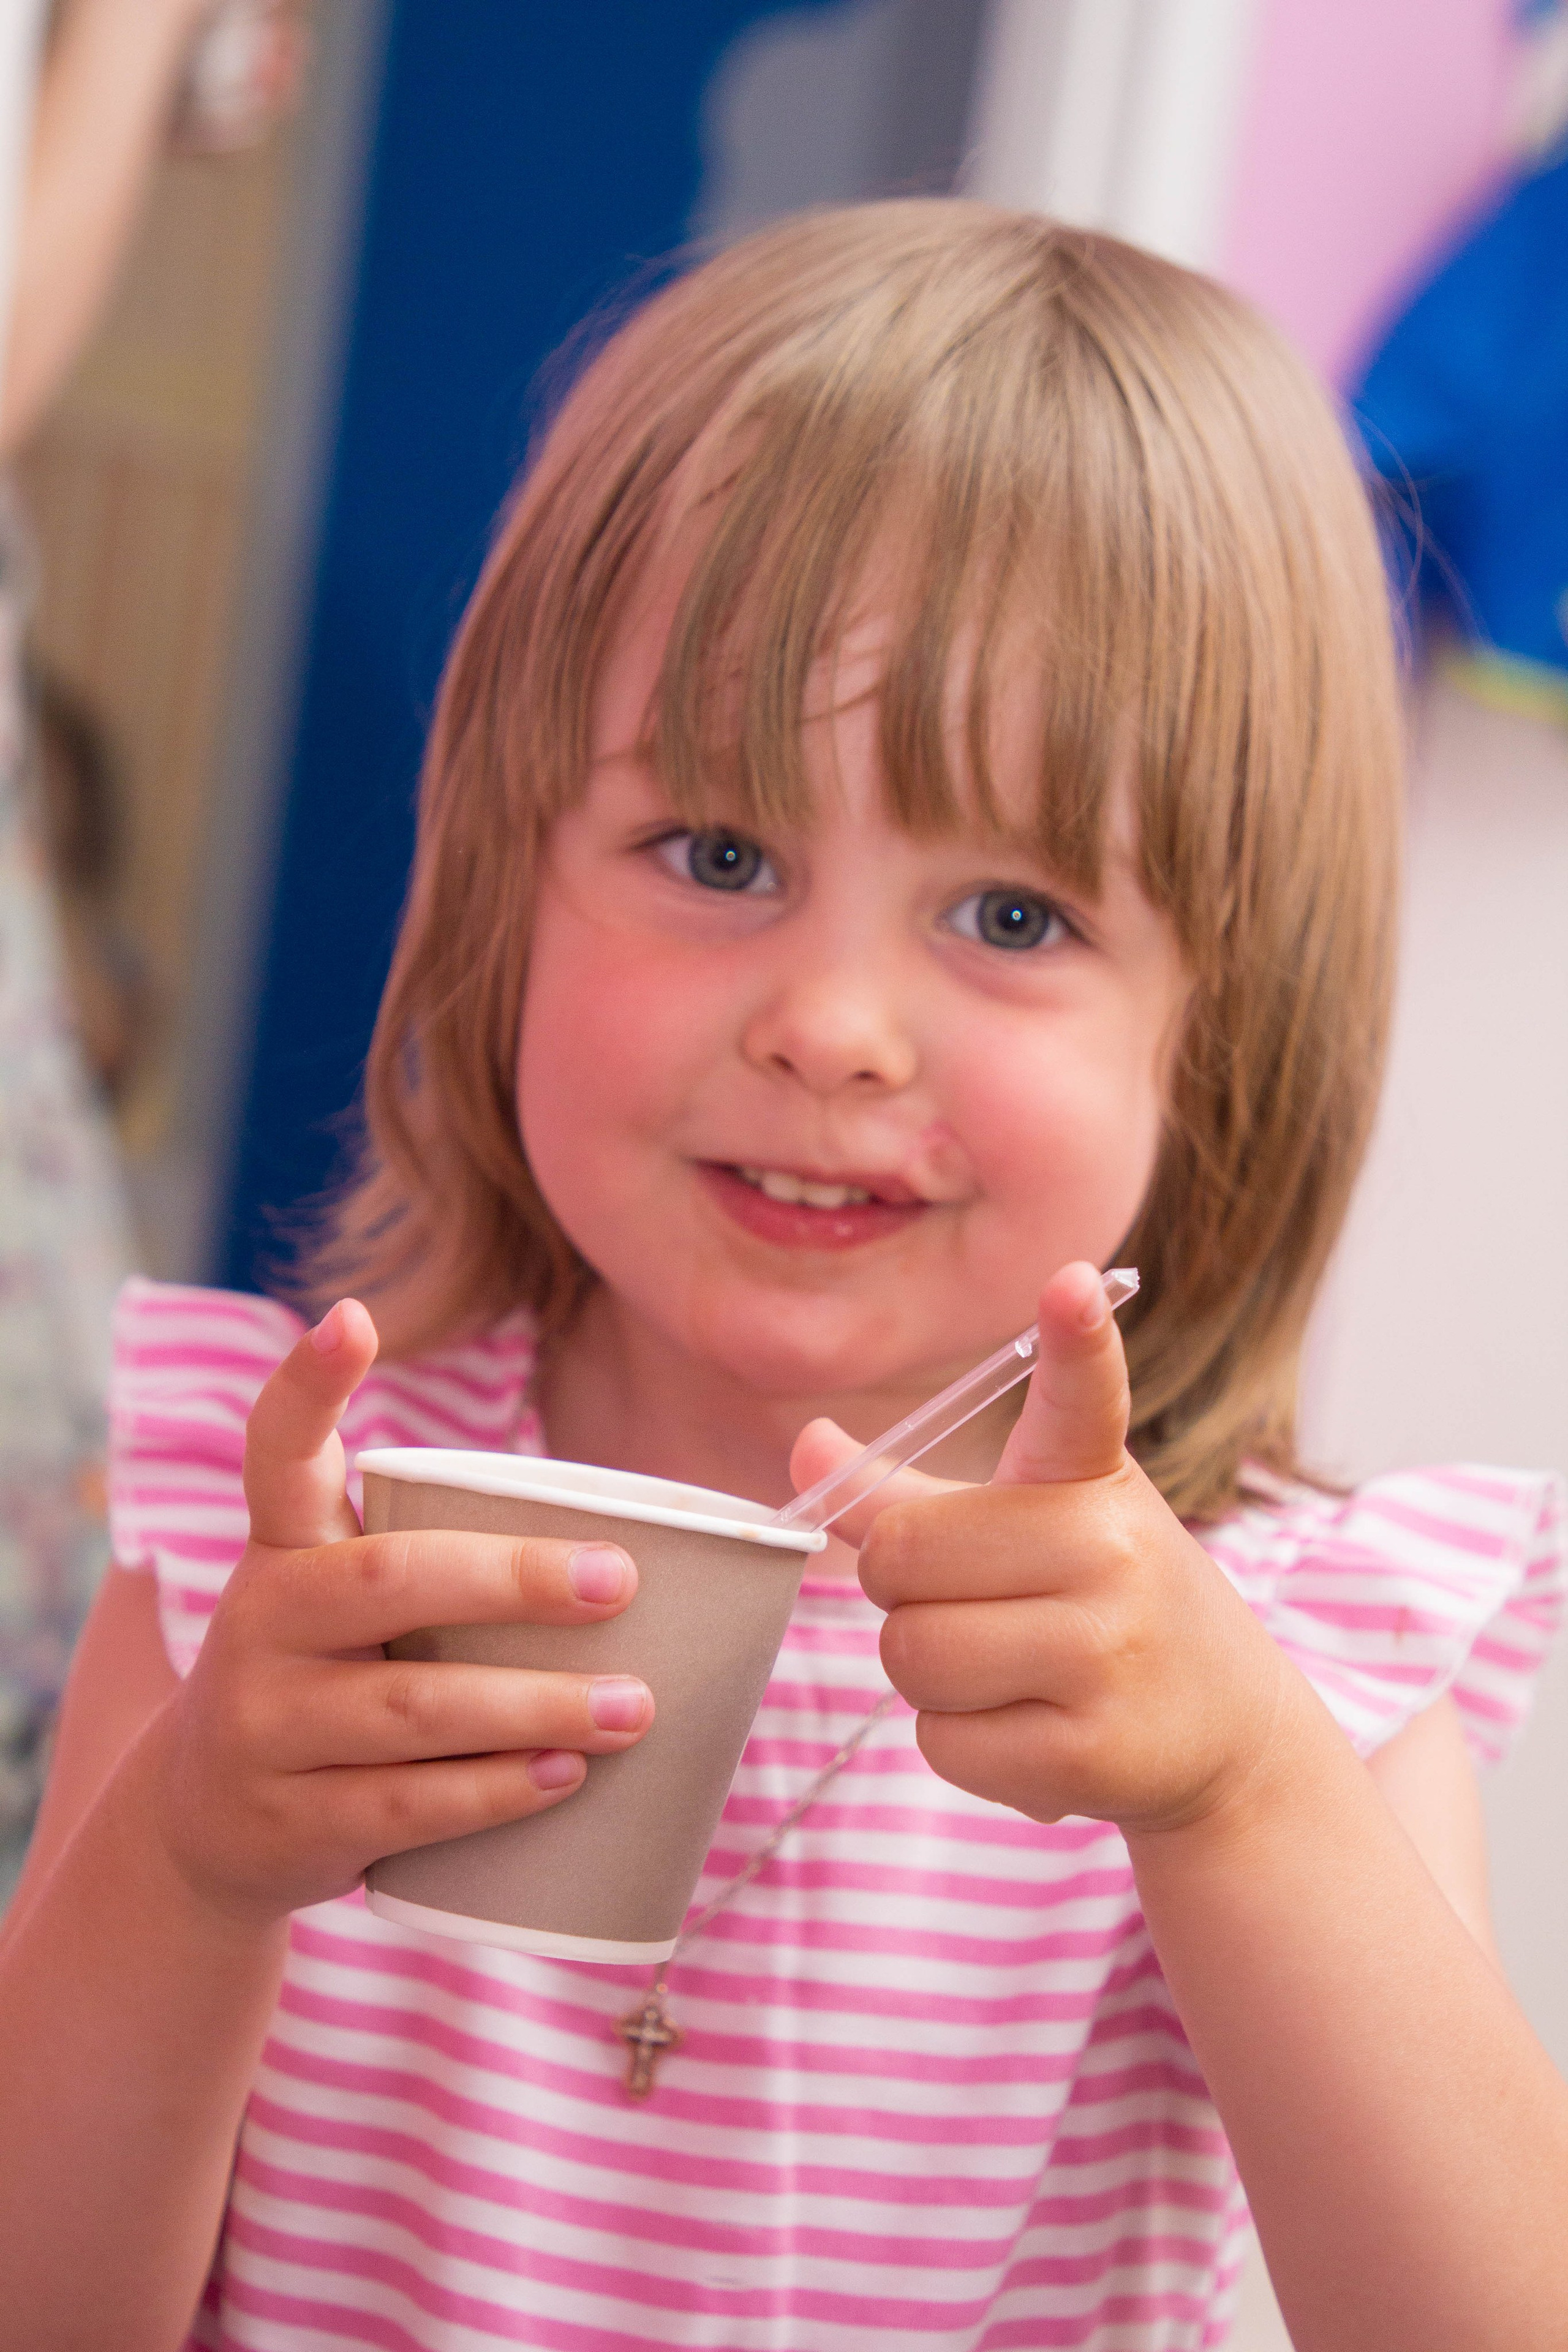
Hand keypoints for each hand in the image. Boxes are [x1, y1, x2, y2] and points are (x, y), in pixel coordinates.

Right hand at [134, 1300, 653, 1924]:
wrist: (203, 1826)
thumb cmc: (329, 1677)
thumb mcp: (344, 1600)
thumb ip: (437, 1556)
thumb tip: (634, 1549)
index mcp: (282, 1548)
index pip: (279, 1450)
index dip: (308, 1383)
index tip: (350, 1318)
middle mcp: (260, 1622)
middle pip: (389, 1580)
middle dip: (516, 1580)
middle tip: (622, 1582)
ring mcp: (264, 1727)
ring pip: (414, 1710)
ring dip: (536, 1706)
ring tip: (633, 1706)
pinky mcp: (290, 1821)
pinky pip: (407, 1806)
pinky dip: (496, 1790)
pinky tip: (564, 1776)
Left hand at [790, 1263, 1311, 1837]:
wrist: (1225, 1729)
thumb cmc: (1101, 1603)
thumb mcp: (1028, 1526)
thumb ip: (909, 1496)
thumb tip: (807, 1447)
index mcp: (1090, 1480)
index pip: (1082, 1395)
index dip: (1074, 1337)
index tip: (1068, 1284)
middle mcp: (1110, 1551)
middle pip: (900, 1560)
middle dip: (904, 1592)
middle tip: (974, 1603)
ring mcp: (1107, 1653)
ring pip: (912, 1657)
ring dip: (928, 1674)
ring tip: (1005, 1669)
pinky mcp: (1091, 1751)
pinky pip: (941, 1743)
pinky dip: (960, 1743)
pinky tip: (1029, 1728)